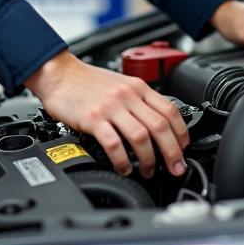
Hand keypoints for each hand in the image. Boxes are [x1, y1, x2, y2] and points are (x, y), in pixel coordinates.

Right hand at [23, 50, 189, 178]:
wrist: (59, 73)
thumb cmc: (87, 81)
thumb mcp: (121, 83)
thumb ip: (139, 100)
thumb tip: (158, 124)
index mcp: (137, 86)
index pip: (170, 110)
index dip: (181, 133)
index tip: (183, 149)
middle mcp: (127, 95)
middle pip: (160, 126)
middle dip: (172, 152)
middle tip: (176, 168)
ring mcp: (111, 106)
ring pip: (141, 137)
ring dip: (149, 160)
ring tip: (148, 171)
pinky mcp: (93, 118)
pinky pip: (114, 144)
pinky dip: (123, 161)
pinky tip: (124, 168)